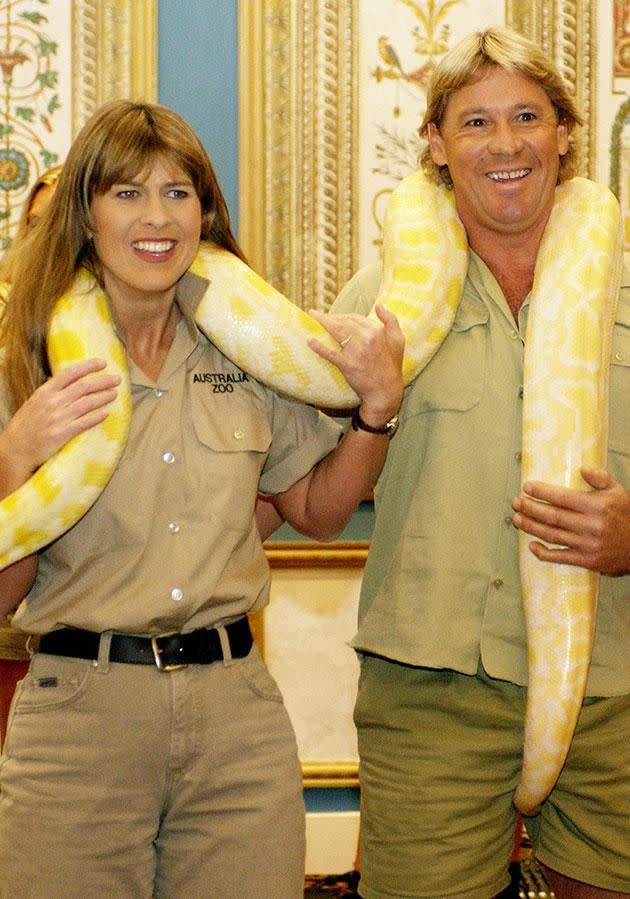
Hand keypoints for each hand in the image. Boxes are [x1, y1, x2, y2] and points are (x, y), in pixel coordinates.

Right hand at [0, 358, 119, 478]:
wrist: (15, 450)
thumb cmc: (26, 426)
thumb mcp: (34, 403)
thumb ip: (50, 392)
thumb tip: (64, 380)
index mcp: (45, 392)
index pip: (69, 373)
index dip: (88, 366)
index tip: (102, 363)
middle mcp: (53, 402)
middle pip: (83, 387)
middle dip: (103, 381)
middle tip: (117, 379)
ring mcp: (58, 418)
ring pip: (87, 403)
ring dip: (104, 397)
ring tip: (115, 393)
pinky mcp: (62, 434)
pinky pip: (84, 423)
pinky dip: (97, 416)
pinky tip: (107, 413)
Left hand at [307, 304, 404, 424]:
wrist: (385, 391)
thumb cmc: (392, 366)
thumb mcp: (398, 340)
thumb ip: (391, 320)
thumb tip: (378, 305)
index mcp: (376, 331)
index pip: (355, 318)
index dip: (343, 316)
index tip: (334, 316)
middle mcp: (366, 339)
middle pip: (343, 322)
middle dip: (329, 317)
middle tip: (318, 315)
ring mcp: (356, 352)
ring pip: (336, 332)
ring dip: (322, 322)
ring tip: (312, 317)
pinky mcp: (347, 365)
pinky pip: (330, 353)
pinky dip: (318, 346)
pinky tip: (309, 340)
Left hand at [512, 467, 629, 575]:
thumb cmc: (629, 517)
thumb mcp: (619, 492)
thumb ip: (601, 478)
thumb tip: (582, 468)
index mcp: (597, 507)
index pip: (562, 498)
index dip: (542, 492)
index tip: (527, 487)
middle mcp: (591, 526)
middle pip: (552, 517)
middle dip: (530, 508)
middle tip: (515, 502)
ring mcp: (588, 545)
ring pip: (552, 535)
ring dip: (531, 527)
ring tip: (516, 519)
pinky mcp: (587, 561)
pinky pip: (560, 557)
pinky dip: (543, 553)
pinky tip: (531, 545)